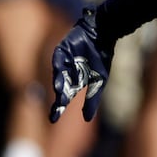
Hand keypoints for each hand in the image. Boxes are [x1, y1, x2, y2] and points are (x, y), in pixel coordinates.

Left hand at [51, 7, 115, 121]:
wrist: (103, 36)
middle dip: (58, 100)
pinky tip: (60, 75)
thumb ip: (91, 100)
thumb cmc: (101, 58)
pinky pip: (58, 60)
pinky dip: (60, 67)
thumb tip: (86, 119)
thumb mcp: (99, 83)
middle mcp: (66, 73)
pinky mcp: (61, 50)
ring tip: (60, 94)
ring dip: (60, 85)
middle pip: (60, 89)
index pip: (64, 97)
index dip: (59, 108)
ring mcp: (63, 62)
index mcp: (74, 81)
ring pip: (59, 76)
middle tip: (55, 112)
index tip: (53, 120)